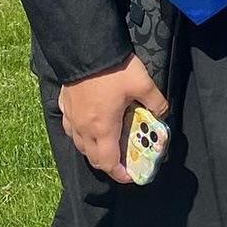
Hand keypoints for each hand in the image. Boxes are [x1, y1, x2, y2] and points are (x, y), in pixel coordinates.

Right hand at [58, 54, 167, 182]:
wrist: (86, 51)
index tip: (130, 175)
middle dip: (108, 163)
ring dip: (94, 149)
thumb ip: (156, 102)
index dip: (120, 173)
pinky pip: (72, 129)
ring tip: (109, 142)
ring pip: (80, 145)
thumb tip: (163, 113)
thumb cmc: (115, 71)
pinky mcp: (64, 107)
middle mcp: (84, 130)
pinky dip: (83, 134)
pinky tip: (92, 124)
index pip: (109, 162)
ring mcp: (71, 119)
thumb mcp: (143, 84)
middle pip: (93, 158)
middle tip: (122, 159)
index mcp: (103, 129)